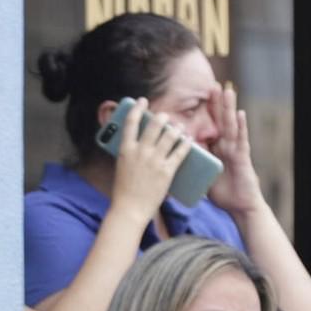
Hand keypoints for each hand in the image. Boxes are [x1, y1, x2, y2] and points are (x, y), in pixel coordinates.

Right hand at [110, 97, 192, 223]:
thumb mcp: (122, 166)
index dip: (137, 109)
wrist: (130, 209)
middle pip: (154, 126)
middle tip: (165, 116)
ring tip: (179, 127)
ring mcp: (154, 161)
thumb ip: (129, 153)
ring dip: (175, 129)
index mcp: (126, 149)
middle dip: (161, 118)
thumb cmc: (124, 191)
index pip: (130, 122)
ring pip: (169, 136)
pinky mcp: (167, 171)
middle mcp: (140, 152)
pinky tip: (188, 140)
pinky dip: (185, 144)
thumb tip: (137, 143)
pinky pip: (179, 152)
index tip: (142, 101)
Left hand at [205, 84, 264, 216]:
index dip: (204, 113)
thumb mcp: (203, 177)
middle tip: (212, 84)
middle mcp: (225, 146)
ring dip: (228, 108)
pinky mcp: (243, 158)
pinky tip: (241, 114)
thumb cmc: (223, 194)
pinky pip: (242, 140)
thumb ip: (193, 168)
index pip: (208, 127)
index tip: (196, 96)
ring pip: (230, 125)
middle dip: (216, 103)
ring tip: (227, 91)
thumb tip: (171, 166)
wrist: (240, 207)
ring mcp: (235, 150)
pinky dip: (241, 127)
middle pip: (219, 121)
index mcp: (215, 150)